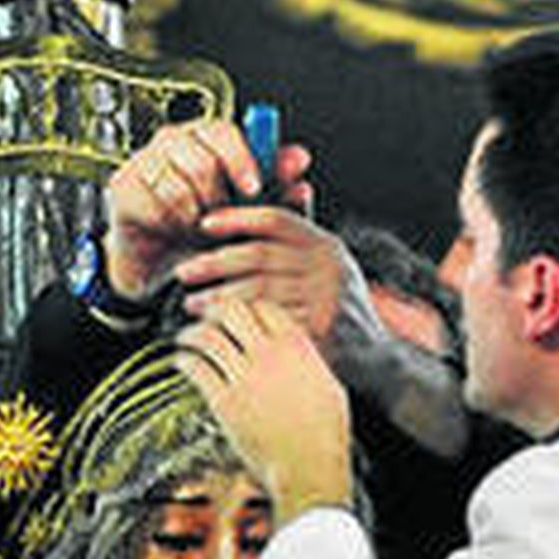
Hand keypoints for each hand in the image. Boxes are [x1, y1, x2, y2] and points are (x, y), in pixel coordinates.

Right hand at [103, 120, 313, 300]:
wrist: (159, 258)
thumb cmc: (202, 226)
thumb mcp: (245, 208)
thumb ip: (275, 184)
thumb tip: (300, 161)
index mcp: (204, 135)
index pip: (224, 132)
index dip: (242, 160)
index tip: (254, 189)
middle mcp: (172, 140)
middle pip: (202, 161)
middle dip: (217, 199)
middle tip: (220, 219)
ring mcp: (145, 160)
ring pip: (179, 187)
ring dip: (193, 216)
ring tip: (196, 226)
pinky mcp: (123, 186)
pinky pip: (155, 206)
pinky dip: (170, 225)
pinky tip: (173, 230)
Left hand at [174, 208, 377, 348]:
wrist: (375, 360)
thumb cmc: (338, 312)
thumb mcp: (327, 270)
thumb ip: (300, 240)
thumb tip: (276, 198)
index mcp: (326, 245)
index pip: (276, 219)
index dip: (236, 218)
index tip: (203, 224)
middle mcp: (328, 266)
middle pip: (259, 255)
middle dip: (214, 262)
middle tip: (183, 271)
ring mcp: (325, 298)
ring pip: (257, 290)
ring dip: (217, 297)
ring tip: (191, 303)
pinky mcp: (318, 331)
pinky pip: (264, 325)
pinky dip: (235, 325)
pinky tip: (213, 330)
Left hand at [178, 298, 352, 524]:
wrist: (308, 465)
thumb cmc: (323, 434)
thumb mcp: (327, 385)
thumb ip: (308, 362)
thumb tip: (297, 352)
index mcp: (297, 347)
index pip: (264, 308)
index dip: (247, 308)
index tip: (238, 314)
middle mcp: (269, 355)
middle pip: (232, 312)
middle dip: (215, 311)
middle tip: (206, 317)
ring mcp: (244, 377)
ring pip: (208, 337)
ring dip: (191, 334)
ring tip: (184, 338)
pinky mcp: (224, 402)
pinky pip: (196, 369)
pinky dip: (184, 360)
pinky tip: (181, 362)